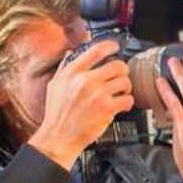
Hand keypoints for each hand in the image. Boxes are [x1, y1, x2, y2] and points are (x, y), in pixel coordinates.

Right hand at [28, 40, 134, 169]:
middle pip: (117, 65)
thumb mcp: (54, 86)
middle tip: (120, 78)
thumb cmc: (57, 114)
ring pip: (125, 81)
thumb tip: (71, 52)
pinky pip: (128, 99)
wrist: (59, 136)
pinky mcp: (106, 108)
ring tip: (120, 93)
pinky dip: (128, 102)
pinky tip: (121, 105)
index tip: (116, 47)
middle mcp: (84, 81)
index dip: (110, 46)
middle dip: (122, 72)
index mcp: (71, 73)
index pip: (95, 51)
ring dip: (126, 88)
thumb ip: (64, 68)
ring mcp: (96, 94)